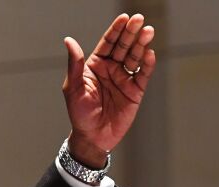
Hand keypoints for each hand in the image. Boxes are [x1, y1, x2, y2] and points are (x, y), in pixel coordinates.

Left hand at [63, 13, 156, 167]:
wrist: (92, 137)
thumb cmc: (79, 113)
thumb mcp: (73, 87)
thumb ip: (74, 64)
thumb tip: (69, 40)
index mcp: (95, 65)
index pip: (108, 43)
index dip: (116, 30)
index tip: (124, 18)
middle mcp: (111, 69)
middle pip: (123, 46)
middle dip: (131, 33)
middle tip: (139, 19)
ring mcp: (124, 79)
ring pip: (135, 58)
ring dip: (141, 45)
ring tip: (148, 31)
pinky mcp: (135, 92)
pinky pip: (143, 75)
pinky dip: (147, 65)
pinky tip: (149, 54)